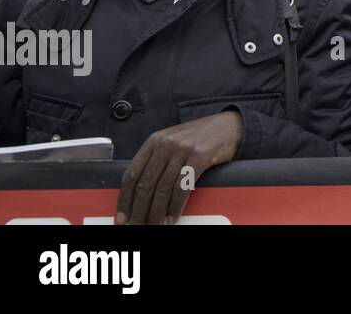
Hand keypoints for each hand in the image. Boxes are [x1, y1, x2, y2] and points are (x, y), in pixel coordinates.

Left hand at [116, 111, 242, 224]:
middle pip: (145, 184)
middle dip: (139, 211)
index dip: (124, 199)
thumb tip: (139, 193)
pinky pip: (182, 187)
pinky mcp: (200, 157)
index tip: (122, 217)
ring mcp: (182, 150)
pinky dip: (175, 206)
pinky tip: (173, 216)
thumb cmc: (199, 137)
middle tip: (137, 226)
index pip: (131, 174)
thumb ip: (156, 160)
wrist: (229, 125)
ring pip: (162, 188)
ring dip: (157, 212)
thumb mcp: (172, 142)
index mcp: (153, 141)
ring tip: (155, 225)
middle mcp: (165, 144)